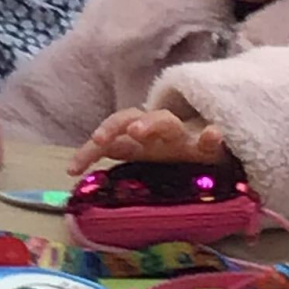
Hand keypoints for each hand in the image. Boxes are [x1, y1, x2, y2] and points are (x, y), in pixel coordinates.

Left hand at [69, 106, 225, 176]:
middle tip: (100, 139)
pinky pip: (211, 138)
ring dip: (151, 123)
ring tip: (137, 131)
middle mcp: (158, 132)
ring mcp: (185, 136)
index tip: (72, 170)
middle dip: (114, 125)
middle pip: (133, 118)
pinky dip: (211, 135)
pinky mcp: (210, 147)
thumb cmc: (176, 149)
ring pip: (166, 121)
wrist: (216, 144)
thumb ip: (122, 149)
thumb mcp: (147, 151)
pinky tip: (212, 134)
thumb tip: (91, 155)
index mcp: (142, 136)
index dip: (90, 149)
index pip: (111, 134)